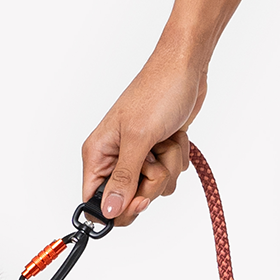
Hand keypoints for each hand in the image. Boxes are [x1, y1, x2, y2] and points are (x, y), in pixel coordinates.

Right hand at [81, 38, 207, 221]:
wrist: (185, 69)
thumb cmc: (158, 92)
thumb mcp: (139, 138)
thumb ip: (124, 178)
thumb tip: (108, 211)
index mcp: (98, 154)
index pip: (94, 201)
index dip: (118, 209)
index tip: (140, 198)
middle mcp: (115, 157)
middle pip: (130, 199)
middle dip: (151, 182)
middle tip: (154, 157)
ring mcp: (138, 156)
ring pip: (154, 188)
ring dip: (167, 166)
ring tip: (164, 139)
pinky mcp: (158, 152)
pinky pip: (169, 174)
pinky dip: (176, 157)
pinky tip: (173, 136)